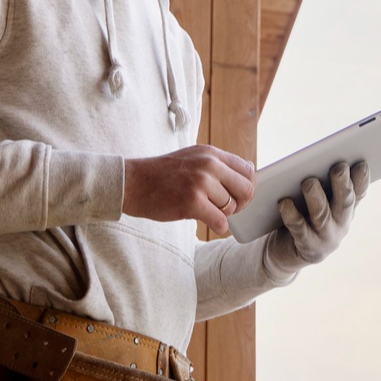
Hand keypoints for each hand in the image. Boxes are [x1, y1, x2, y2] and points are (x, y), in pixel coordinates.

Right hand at [122, 144, 255, 235]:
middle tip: (226, 209)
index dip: (246, 187)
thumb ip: (217, 165)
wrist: (133, 183)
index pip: (248, 170)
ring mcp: (201, 182)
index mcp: (211, 153)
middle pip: (246, 189)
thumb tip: (248, 175)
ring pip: (231, 207)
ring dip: (223, 214)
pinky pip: (220, 221)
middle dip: (240, 203)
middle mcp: (209, 164)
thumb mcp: (193, 158)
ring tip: (206, 211)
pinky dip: (218, 226)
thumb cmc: (162, 175)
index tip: (236, 196)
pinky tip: (207, 222)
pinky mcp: (192, 202)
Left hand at [265, 160, 367, 272]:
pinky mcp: (307, 248)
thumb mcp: (318, 200)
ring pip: (322, 215)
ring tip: (309, 182)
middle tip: (339, 167)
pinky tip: (284, 202)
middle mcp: (341, 224)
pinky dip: (291, 215)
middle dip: (342, 184)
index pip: (359, 192)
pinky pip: (299, 229)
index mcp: (346, 209)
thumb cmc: (303, 218)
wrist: (285, 252)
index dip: (362, 179)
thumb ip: (323, 184)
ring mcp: (326, 238)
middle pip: (344, 202)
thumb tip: (317, 159)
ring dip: (316, 197)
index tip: (361, 162)